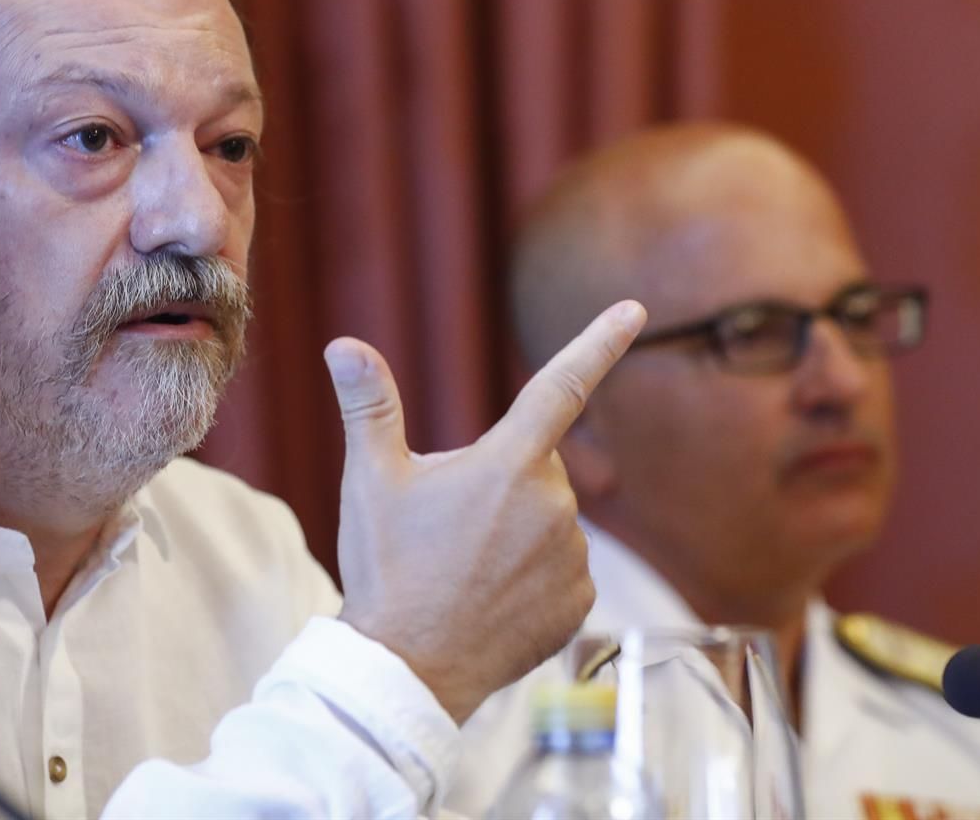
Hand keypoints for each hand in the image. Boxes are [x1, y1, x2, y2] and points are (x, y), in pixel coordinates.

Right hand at [326, 300, 646, 723]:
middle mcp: (553, 504)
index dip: (599, 341)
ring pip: (548, 520)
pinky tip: (490, 598)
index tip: (635, 309)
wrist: (407, 670)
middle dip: (500, 479)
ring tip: (462, 568)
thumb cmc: (387, 568)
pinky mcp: (578, 602)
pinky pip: (560, 570)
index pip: (562, 384)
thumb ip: (369, 406)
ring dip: (515, 530)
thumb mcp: (371, 480)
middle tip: (446, 522)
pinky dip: (531, 576)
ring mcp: (572, 557)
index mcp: (508, 462)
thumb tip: (344, 345)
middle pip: (535, 467)